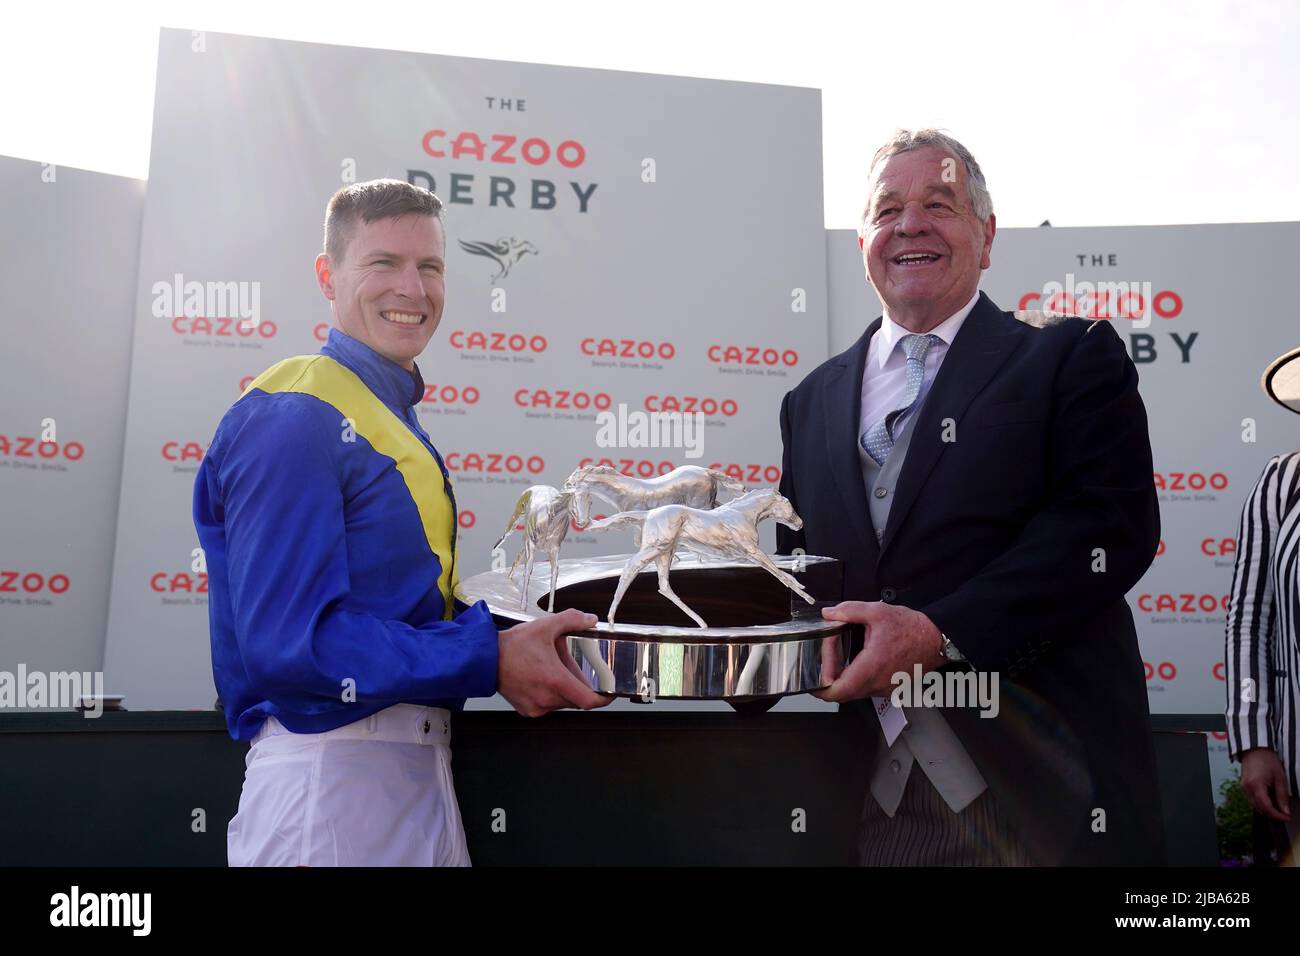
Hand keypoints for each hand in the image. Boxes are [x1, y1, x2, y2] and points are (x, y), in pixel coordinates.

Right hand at [498, 608, 611, 716]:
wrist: (484, 660)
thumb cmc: (511, 646)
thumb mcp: (544, 627)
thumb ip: (571, 620)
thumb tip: (590, 619)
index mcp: (555, 680)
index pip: (588, 701)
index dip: (603, 699)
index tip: (610, 692)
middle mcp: (547, 698)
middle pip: (576, 699)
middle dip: (579, 686)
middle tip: (574, 670)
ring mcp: (537, 707)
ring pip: (563, 703)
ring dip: (564, 690)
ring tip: (553, 671)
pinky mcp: (528, 710)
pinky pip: (548, 706)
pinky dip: (550, 694)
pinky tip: (541, 679)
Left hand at [813, 601, 943, 702]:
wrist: (937, 639)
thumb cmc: (913, 628)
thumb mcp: (878, 611)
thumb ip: (849, 610)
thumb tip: (829, 614)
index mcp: (871, 667)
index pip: (837, 691)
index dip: (819, 684)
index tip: (815, 666)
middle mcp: (877, 684)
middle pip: (840, 694)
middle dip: (826, 676)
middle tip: (825, 656)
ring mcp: (883, 689)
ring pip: (852, 692)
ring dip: (840, 676)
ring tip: (838, 653)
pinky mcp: (888, 688)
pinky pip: (864, 689)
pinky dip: (854, 677)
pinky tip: (855, 658)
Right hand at [1240, 748, 1292, 821]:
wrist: (1256, 750)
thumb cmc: (1268, 761)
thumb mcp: (1280, 778)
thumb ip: (1282, 796)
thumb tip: (1286, 811)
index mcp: (1256, 785)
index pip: (1267, 807)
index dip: (1277, 815)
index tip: (1287, 817)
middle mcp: (1246, 788)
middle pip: (1260, 809)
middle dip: (1273, 814)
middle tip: (1285, 813)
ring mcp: (1243, 788)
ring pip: (1255, 806)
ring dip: (1267, 809)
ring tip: (1279, 805)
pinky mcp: (1243, 786)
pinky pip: (1252, 800)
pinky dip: (1261, 803)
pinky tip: (1270, 798)